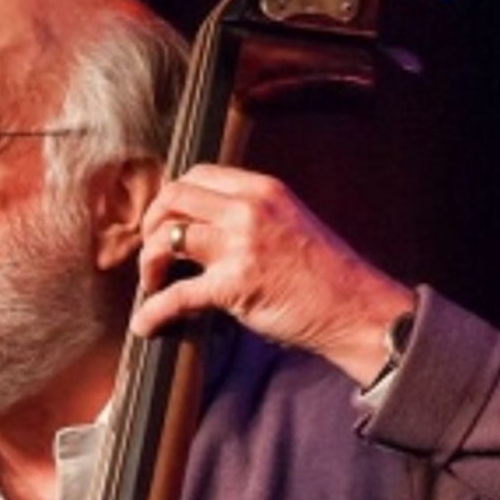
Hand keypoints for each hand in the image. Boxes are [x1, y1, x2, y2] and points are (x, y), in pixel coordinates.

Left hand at [134, 164, 413, 386]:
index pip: (197, 174)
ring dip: (149, 263)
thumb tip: (204, 229)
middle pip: (174, 197)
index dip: (171, 199)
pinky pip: (176, 295)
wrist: (354, 308)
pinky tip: (145, 324)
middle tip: (153, 254)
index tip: (165, 222)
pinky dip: (153, 311)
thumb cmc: (323, 275)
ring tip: (153, 285)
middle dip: (151, 225)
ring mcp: (241, 245)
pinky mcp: (235, 286)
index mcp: (262, 189)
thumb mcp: (288, 224)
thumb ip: (250, 218)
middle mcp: (249, 209)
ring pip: (167, 238)